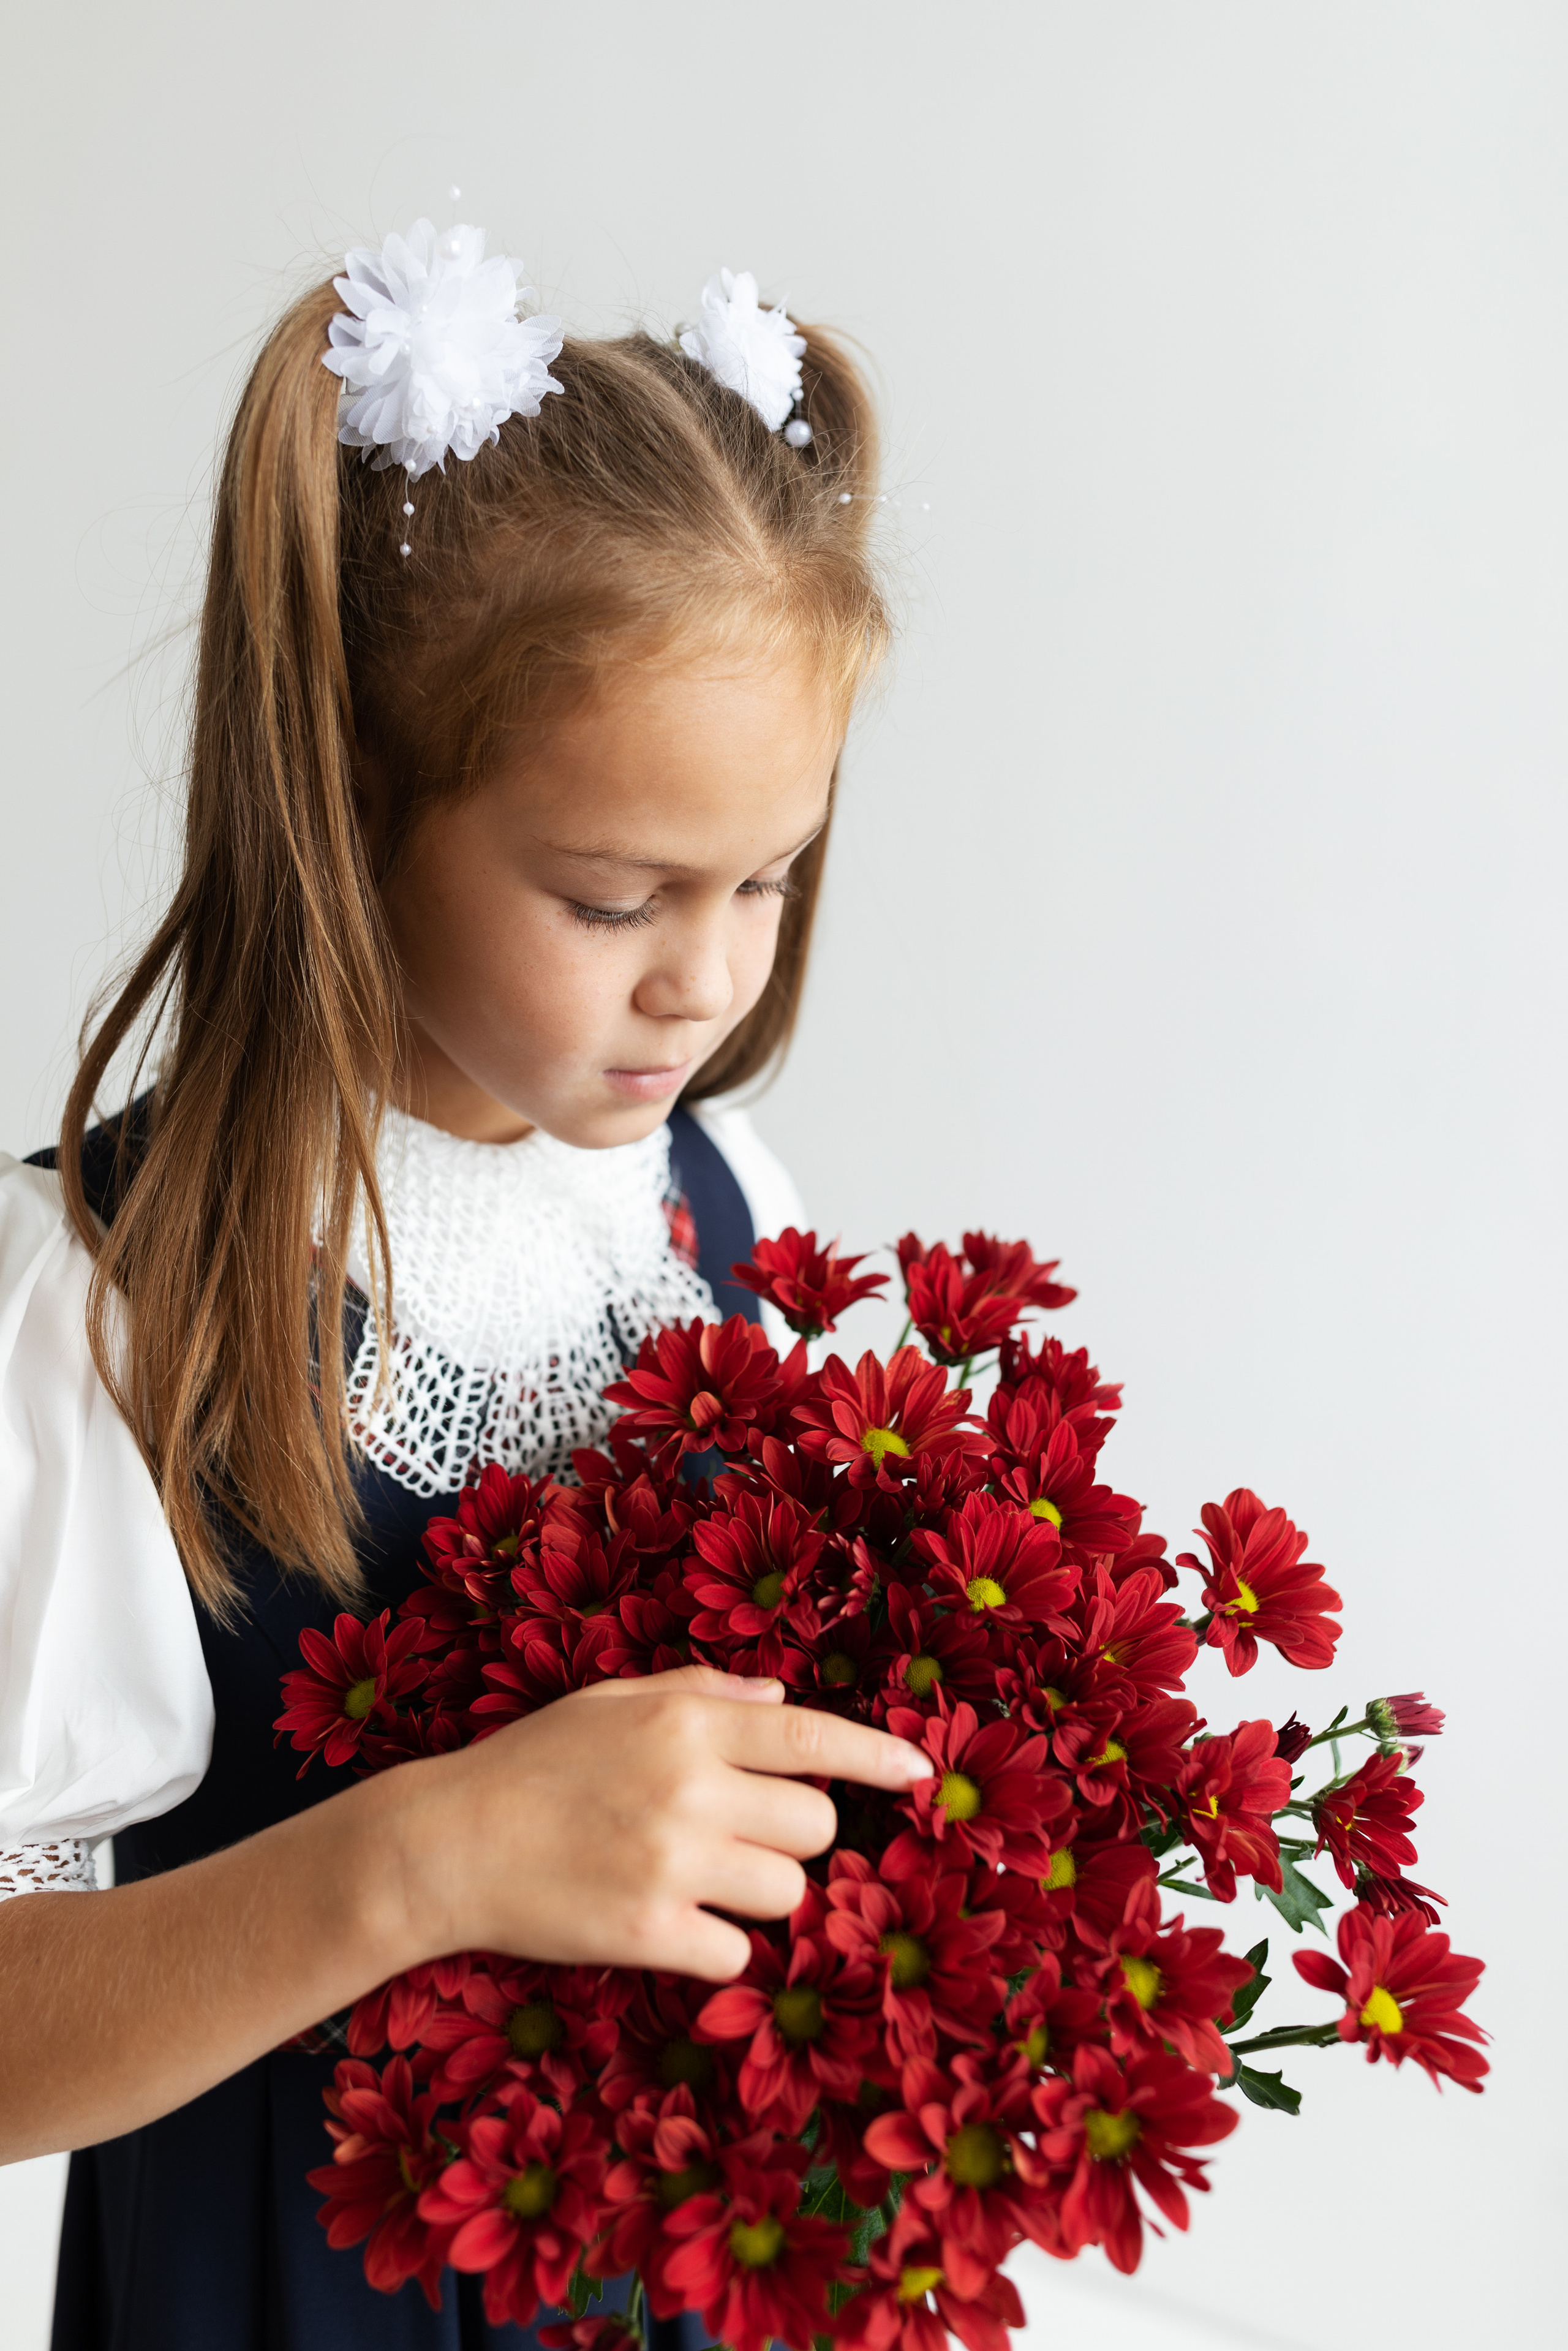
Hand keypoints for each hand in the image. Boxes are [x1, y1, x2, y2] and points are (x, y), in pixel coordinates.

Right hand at [388, 1664, 932, 1979]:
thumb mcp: (612, 1702)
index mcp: (685, 1722)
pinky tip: (666, 1925)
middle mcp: (690, 1786)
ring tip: (693, 1880)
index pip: (812, 1737)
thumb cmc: (530, 1765)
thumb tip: (782, 1698)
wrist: (446, 1843)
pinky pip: (735, 1953)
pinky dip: (713, 1949)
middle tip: (729, 1837)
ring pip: (787, 1893)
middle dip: (789, 1836)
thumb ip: (704, 1693)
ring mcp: (672, 1862)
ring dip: (758, 1894)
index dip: (878, 1757)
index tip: (921, 1775)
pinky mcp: (648, 1933)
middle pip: (814, 1826)